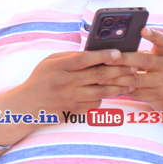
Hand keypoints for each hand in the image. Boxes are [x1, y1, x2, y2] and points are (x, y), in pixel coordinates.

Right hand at [16, 49, 133, 116]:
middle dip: (120, 70)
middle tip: (134, 66)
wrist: (27, 106)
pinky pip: (96, 103)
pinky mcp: (74, 110)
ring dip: (119, 86)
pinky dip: (104, 98)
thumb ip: (71, 57)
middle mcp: (66, 82)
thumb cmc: (40, 80)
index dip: (103, 56)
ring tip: (130, 81)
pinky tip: (111, 93)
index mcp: (59, 67)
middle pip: (99, 75)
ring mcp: (71, 98)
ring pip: (102, 92)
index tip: (119, 53)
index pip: (85, 59)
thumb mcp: (50, 62)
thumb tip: (95, 53)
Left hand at [99, 28, 162, 112]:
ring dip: (115, 77)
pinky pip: (133, 92)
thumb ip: (142, 55)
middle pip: (143, 60)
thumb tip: (113, 50)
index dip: (153, 35)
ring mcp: (162, 83)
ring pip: (135, 79)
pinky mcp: (155, 96)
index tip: (142, 29)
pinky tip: (106, 87)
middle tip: (106, 58)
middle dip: (123, 59)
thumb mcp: (158, 61)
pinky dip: (118, 89)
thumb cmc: (161, 73)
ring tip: (99, 75)